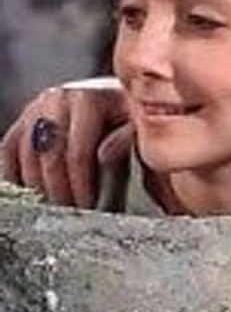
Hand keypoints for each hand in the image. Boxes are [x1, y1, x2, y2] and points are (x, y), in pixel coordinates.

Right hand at [0, 79, 131, 207]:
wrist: (118, 99)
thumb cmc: (130, 117)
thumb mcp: (137, 124)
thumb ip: (126, 138)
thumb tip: (104, 154)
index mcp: (87, 99)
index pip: (77, 151)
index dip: (80, 184)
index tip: (87, 207)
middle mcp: (57, 98)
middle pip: (48, 154)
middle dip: (57, 189)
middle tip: (67, 213)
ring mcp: (37, 107)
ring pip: (24, 153)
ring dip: (36, 185)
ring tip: (52, 207)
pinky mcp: (25, 117)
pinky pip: (9, 148)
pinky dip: (14, 172)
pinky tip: (27, 193)